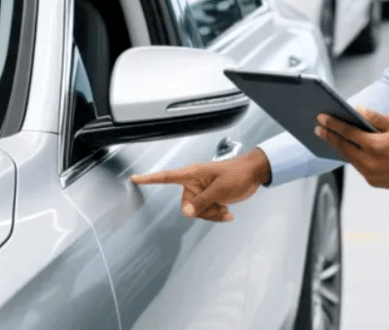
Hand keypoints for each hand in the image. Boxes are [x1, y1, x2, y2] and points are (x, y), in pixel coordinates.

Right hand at [131, 148, 271, 222]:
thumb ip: (202, 202)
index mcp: (193, 174)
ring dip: (212, 214)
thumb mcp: (220, 189)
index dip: (150, 178)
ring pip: (198, 212)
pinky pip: (207, 212)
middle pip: (187, 205)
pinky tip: (228, 214)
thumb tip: (186, 213)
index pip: (166, 177)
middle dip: (202, 211)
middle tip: (218, 206)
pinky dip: (217, 215)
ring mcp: (203, 191)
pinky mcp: (211, 198)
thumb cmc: (238, 174)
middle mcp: (195, 183)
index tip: (135, 178)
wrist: (254, 174)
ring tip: (225, 209)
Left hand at [314, 107, 388, 191]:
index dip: (333, 124)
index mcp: (376, 146)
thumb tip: (359, 110)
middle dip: (330, 137)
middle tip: (318, 128)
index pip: (348, 132)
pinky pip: (360, 168)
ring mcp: (372, 175)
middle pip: (343, 147)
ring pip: (350, 159)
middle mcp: (370, 162)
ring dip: (340, 148)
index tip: (321, 118)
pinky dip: (354, 158)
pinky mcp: (375, 183)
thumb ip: (376, 118)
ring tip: (331, 138)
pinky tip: (350, 150)